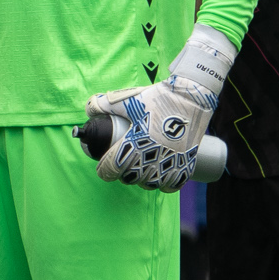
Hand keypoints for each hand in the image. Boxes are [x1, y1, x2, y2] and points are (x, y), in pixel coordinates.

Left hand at [85, 80, 211, 191]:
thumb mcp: (126, 99)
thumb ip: (103, 104)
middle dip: (123, 175)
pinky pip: (174, 183)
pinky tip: (161, 178)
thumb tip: (88, 110)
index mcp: (135, 141)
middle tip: (122, 167)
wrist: (191, 94)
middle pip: (131, 177)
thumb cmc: (156, 97)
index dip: (104, 171)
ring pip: (152, 183)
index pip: (112, 167)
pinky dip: (165, 185)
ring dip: (143, 180)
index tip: (102, 170)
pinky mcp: (188, 160)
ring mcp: (172, 159)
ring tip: (140, 172)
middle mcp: (153, 154)